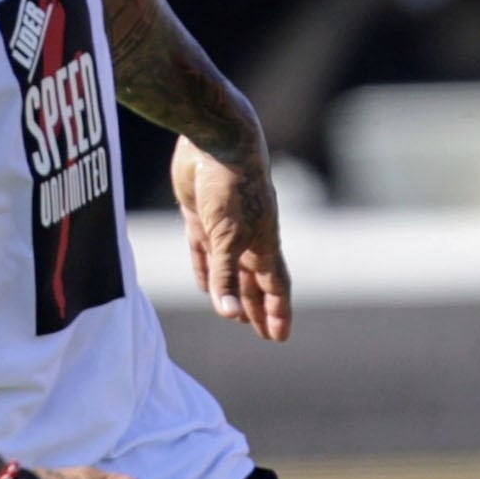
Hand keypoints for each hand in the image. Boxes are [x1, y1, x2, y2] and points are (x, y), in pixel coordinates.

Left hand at [172, 138, 291, 340]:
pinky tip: (203, 286)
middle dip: (259, 309)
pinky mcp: (200, 215)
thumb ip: (225, 277)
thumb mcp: (226, 238)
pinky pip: (203, 251)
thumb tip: (229, 316)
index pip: (275, 287)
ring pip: (230, 270)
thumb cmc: (232, 186)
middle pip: (255, 283)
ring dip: (234, 293)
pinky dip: (204, 271)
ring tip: (236, 315)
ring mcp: (224, 226)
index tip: (279, 338)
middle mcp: (247, 238)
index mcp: (263, 244)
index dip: (277, 313)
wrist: (216, 141)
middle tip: (263, 334)